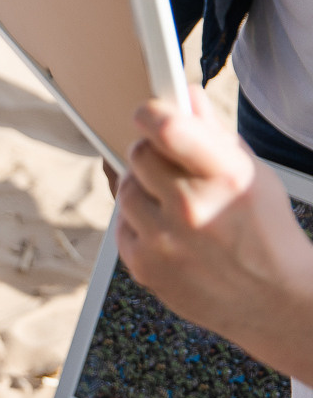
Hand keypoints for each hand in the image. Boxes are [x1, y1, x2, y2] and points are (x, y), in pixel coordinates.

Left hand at [117, 96, 312, 362]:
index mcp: (226, 178)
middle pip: (139, 154)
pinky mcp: (144, 266)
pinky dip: (139, 223)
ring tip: (174, 202)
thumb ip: (214, 134)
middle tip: (168, 162)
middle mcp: (192, 208)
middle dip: (151, 152)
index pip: (167, 129)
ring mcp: (165, 241)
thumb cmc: (266, 232)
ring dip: (143, 188)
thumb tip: (186, 96)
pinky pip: (122, 226)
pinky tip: (169, 231)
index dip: (150, 113)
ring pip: (125, 189)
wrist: (275, 301)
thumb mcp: (253, 174)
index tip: (147, 111)